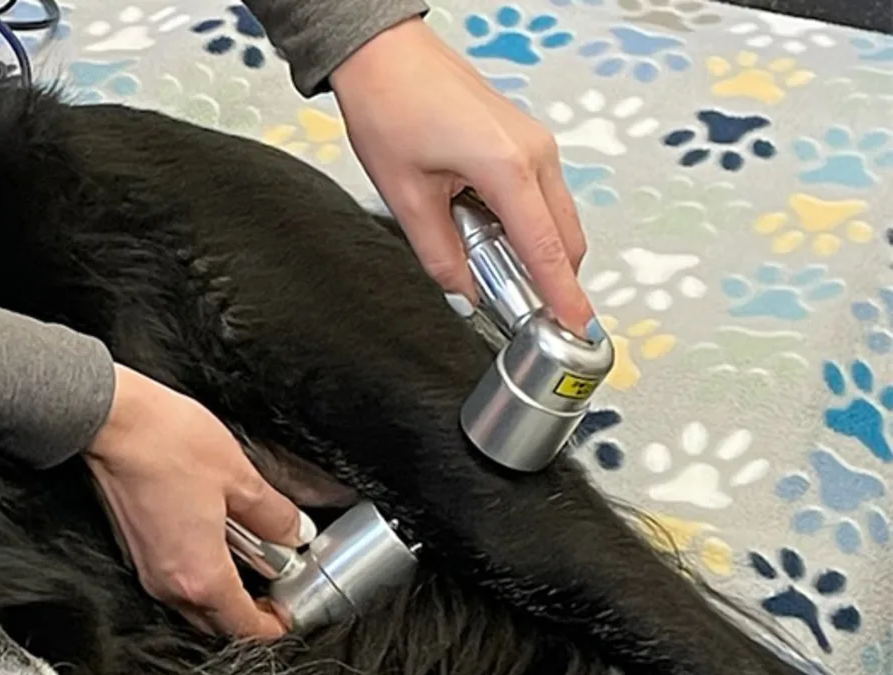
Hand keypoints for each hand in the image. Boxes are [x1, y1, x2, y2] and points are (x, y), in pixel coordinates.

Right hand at [85, 364, 307, 639]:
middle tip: (274, 587)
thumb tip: (293, 533)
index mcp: (200, 576)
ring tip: (247, 556)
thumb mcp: (240, 478)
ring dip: (222, 591)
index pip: (245, 627)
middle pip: (217, 623)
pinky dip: (198, 572)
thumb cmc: (166, 445)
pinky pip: (174, 580)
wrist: (112, 421)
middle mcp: (170, 584)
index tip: (291, 609)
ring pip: (193, 604)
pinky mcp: (136, 550)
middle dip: (248, 614)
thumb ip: (273, 515)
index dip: (276, 625)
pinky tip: (214, 538)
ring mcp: (148, 569)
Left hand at [330, 17, 596, 334]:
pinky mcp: (525, 140)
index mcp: (508, 166)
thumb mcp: (406, 196)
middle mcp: (534, 152)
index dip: (563, 295)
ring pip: (555, 217)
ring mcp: (536, 143)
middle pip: (565, 237)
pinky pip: (541, 195)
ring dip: (532, 248)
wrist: (386, 56)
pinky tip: (483, 227)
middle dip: (550, 278)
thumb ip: (439, 254)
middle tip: (518, 307)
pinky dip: (524, 222)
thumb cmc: (391, 105)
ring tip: (484, 261)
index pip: (547, 249)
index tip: (577, 328)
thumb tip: (462, 290)